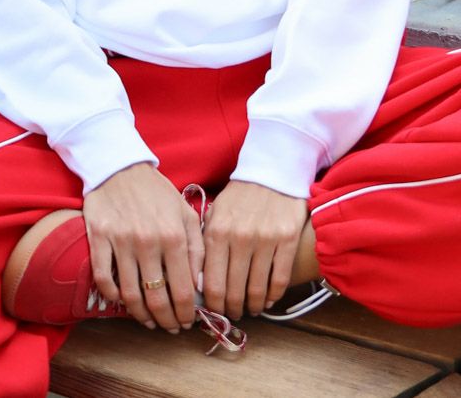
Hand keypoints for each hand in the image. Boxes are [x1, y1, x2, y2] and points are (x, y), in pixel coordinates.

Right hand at [83, 163, 203, 332]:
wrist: (119, 166)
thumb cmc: (156, 192)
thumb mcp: (185, 214)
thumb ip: (197, 248)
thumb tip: (200, 285)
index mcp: (174, 236)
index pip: (183, 291)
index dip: (186, 314)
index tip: (186, 322)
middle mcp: (148, 241)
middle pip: (157, 299)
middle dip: (165, 321)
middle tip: (168, 327)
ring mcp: (121, 241)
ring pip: (130, 294)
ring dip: (141, 315)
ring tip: (148, 321)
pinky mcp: (99, 238)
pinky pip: (104, 279)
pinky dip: (112, 296)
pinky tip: (121, 300)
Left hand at [201, 180, 307, 318]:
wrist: (270, 174)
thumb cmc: (238, 198)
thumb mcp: (215, 214)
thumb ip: (206, 245)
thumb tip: (200, 281)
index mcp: (216, 231)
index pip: (211, 282)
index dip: (213, 304)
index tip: (214, 311)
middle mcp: (239, 237)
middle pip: (234, 291)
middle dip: (232, 309)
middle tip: (233, 314)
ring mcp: (265, 240)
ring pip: (257, 289)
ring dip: (253, 306)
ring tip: (251, 309)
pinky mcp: (287, 241)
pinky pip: (279, 279)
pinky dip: (273, 296)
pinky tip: (268, 300)